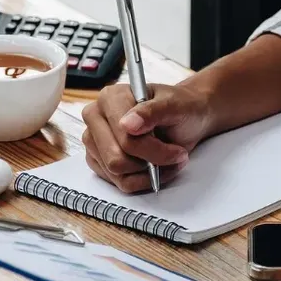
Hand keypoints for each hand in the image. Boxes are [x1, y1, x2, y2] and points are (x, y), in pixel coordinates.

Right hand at [81, 81, 213, 193]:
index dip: (154, 150)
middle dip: (149, 162)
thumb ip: (151, 112)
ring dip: (147, 173)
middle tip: (173, 155)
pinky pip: (120, 182)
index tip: (177, 151)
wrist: (185, 118)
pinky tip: (155, 168)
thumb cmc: (180, 108)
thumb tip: (127, 125)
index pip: (124, 138)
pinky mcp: (99, 160)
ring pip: (117, 174)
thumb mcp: (174, 105)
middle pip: (115, 159)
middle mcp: (96, 118)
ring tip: (166, 160)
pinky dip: (142, 180)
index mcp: (109, 98)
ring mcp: (95, 141)